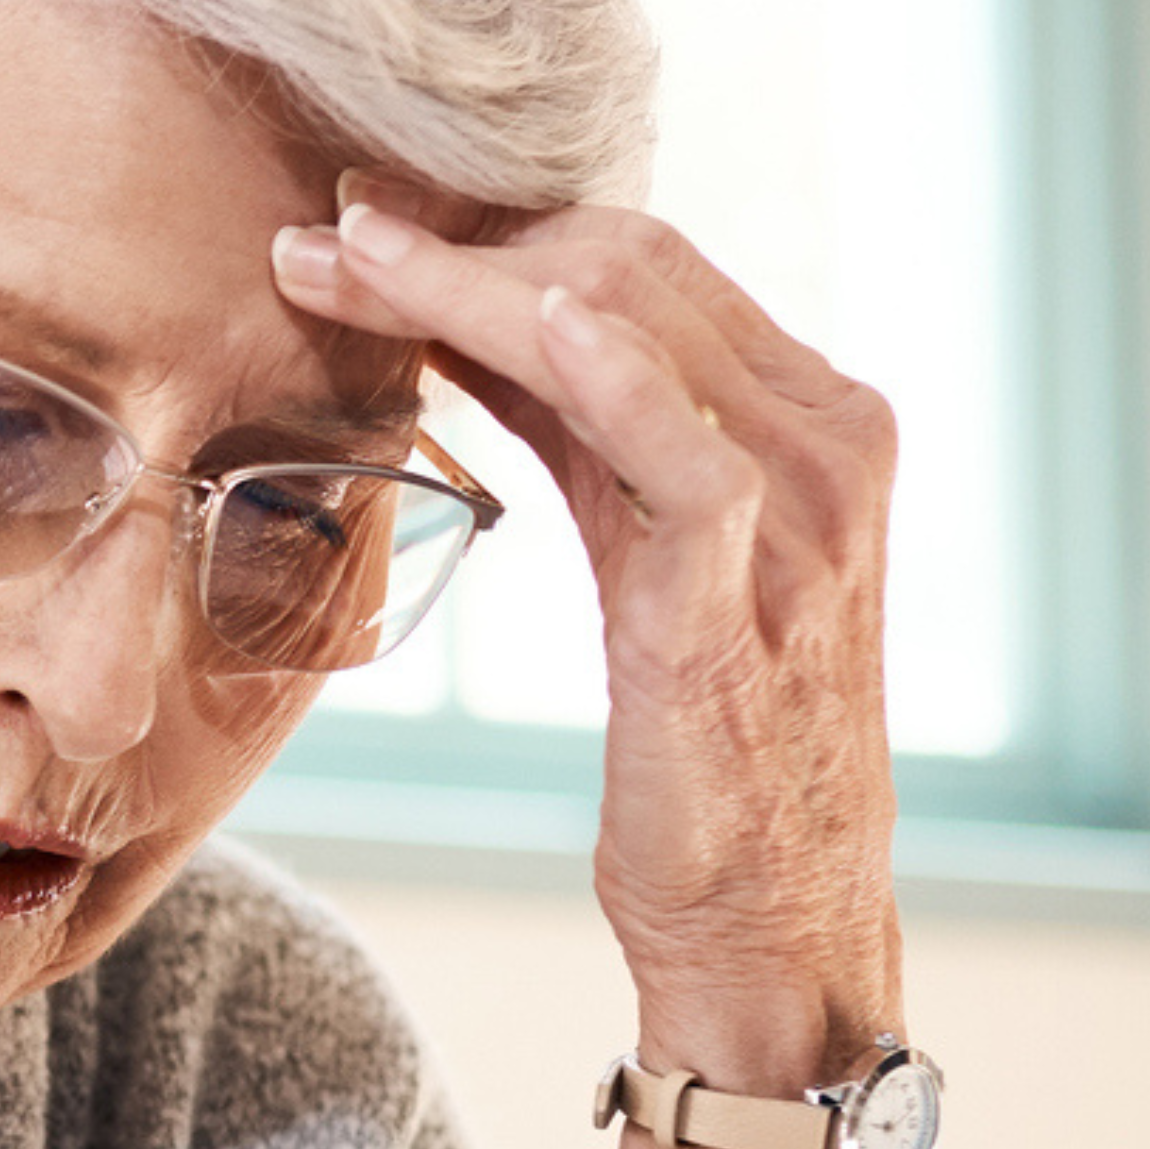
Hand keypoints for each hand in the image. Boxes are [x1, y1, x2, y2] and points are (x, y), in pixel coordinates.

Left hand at [275, 197, 905, 1148]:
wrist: (769, 923)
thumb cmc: (701, 755)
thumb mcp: (643, 557)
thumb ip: (590, 434)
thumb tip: (488, 325)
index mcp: (809, 416)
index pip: (643, 267)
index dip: (496, 233)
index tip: (365, 224)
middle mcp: (828, 434)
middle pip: (628, 268)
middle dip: (461, 240)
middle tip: (322, 232)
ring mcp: (805, 502)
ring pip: (627, 322)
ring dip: (465, 278)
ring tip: (339, 257)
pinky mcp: (751, 581)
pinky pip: (673, 442)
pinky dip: (591, 364)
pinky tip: (508, 321)